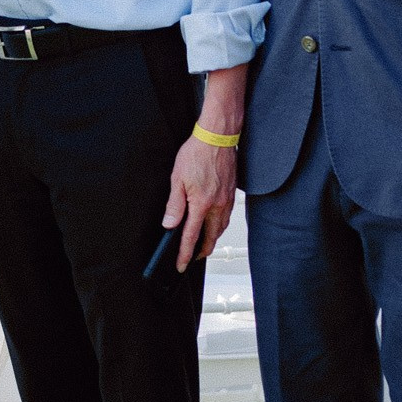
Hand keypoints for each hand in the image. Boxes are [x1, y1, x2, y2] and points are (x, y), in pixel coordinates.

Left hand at [161, 137, 237, 273]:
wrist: (218, 137)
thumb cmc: (197, 153)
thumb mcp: (177, 179)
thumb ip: (174, 205)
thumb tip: (170, 224)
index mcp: (202, 204)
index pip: (191, 236)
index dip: (185, 253)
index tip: (181, 264)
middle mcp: (217, 205)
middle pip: (211, 237)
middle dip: (202, 251)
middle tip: (193, 258)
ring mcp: (227, 200)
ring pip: (221, 228)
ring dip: (212, 239)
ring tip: (204, 244)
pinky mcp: (232, 193)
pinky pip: (227, 216)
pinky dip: (220, 225)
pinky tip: (215, 223)